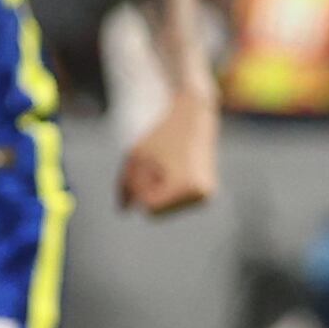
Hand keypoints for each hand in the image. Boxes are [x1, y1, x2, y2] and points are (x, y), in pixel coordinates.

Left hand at [121, 92, 220, 215]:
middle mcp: (202, 195)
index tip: (143, 166)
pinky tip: (170, 169)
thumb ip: (125, 184)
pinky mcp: (205, 194)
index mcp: (188, 186)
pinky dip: (164, 189)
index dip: (139, 189)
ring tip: (163, 165)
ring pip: (164, 209)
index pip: (151, 208)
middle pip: (158, 212)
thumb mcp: (136, 156)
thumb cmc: (163, 134)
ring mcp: (206, 196)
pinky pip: (173, 202)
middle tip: (152, 164)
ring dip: (155, 189)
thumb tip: (123, 211)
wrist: (194, 115)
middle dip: (147, 191)